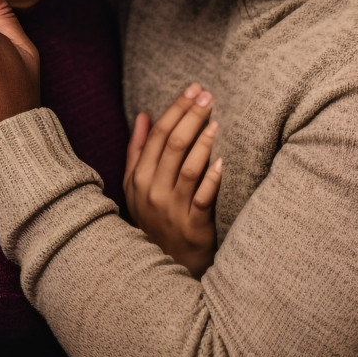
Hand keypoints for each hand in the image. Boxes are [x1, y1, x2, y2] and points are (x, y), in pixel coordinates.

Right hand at [123, 83, 222, 277]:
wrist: (163, 267)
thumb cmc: (153, 220)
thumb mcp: (135, 186)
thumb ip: (137, 150)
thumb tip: (143, 115)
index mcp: (138, 178)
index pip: (156, 135)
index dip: (175, 109)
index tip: (192, 90)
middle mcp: (152, 191)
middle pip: (172, 145)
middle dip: (191, 116)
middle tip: (207, 95)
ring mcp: (172, 209)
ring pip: (187, 167)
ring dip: (202, 141)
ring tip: (215, 120)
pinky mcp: (193, 226)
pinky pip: (203, 197)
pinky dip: (212, 178)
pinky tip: (222, 161)